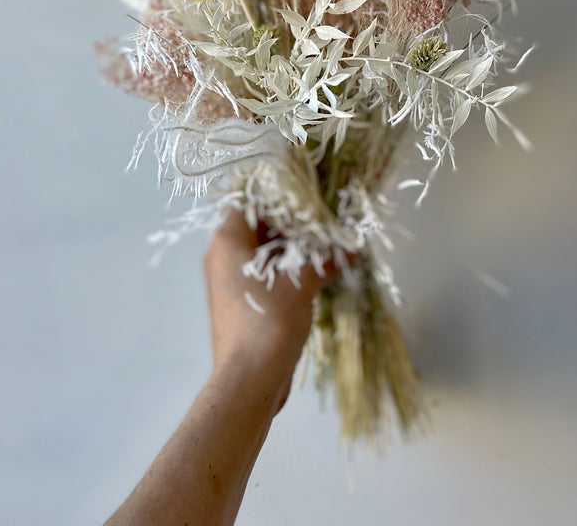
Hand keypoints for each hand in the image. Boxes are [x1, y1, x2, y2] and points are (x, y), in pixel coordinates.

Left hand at [204, 210, 338, 413]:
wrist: (248, 381)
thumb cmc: (267, 322)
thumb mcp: (301, 284)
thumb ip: (326, 259)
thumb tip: (354, 245)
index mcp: (227, 241)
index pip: (248, 201)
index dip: (278, 195)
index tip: (308, 195)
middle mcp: (222, 256)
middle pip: (257, 225)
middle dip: (292, 223)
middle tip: (325, 219)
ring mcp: (230, 282)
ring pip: (263, 252)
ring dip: (292, 248)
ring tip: (327, 243)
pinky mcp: (242, 303)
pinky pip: (265, 275)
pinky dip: (287, 270)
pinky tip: (317, 271)